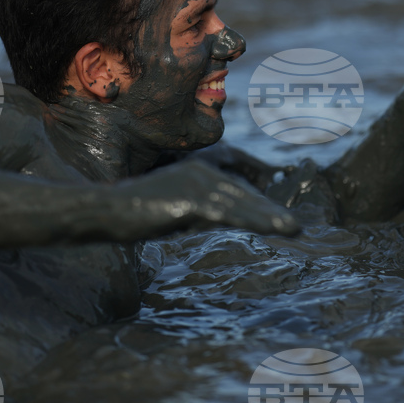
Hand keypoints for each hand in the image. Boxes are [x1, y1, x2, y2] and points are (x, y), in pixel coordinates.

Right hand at [117, 159, 299, 238]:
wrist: (106, 211)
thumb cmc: (134, 213)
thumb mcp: (172, 210)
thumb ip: (196, 212)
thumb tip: (218, 222)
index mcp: (198, 173)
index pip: (236, 192)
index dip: (260, 207)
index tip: (280, 220)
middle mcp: (201, 173)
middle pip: (244, 196)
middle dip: (270, 212)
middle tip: (296, 227)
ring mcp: (196, 186)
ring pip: (241, 204)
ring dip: (269, 217)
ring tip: (293, 229)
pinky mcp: (191, 202)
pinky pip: (228, 213)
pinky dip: (253, 220)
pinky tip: (270, 229)